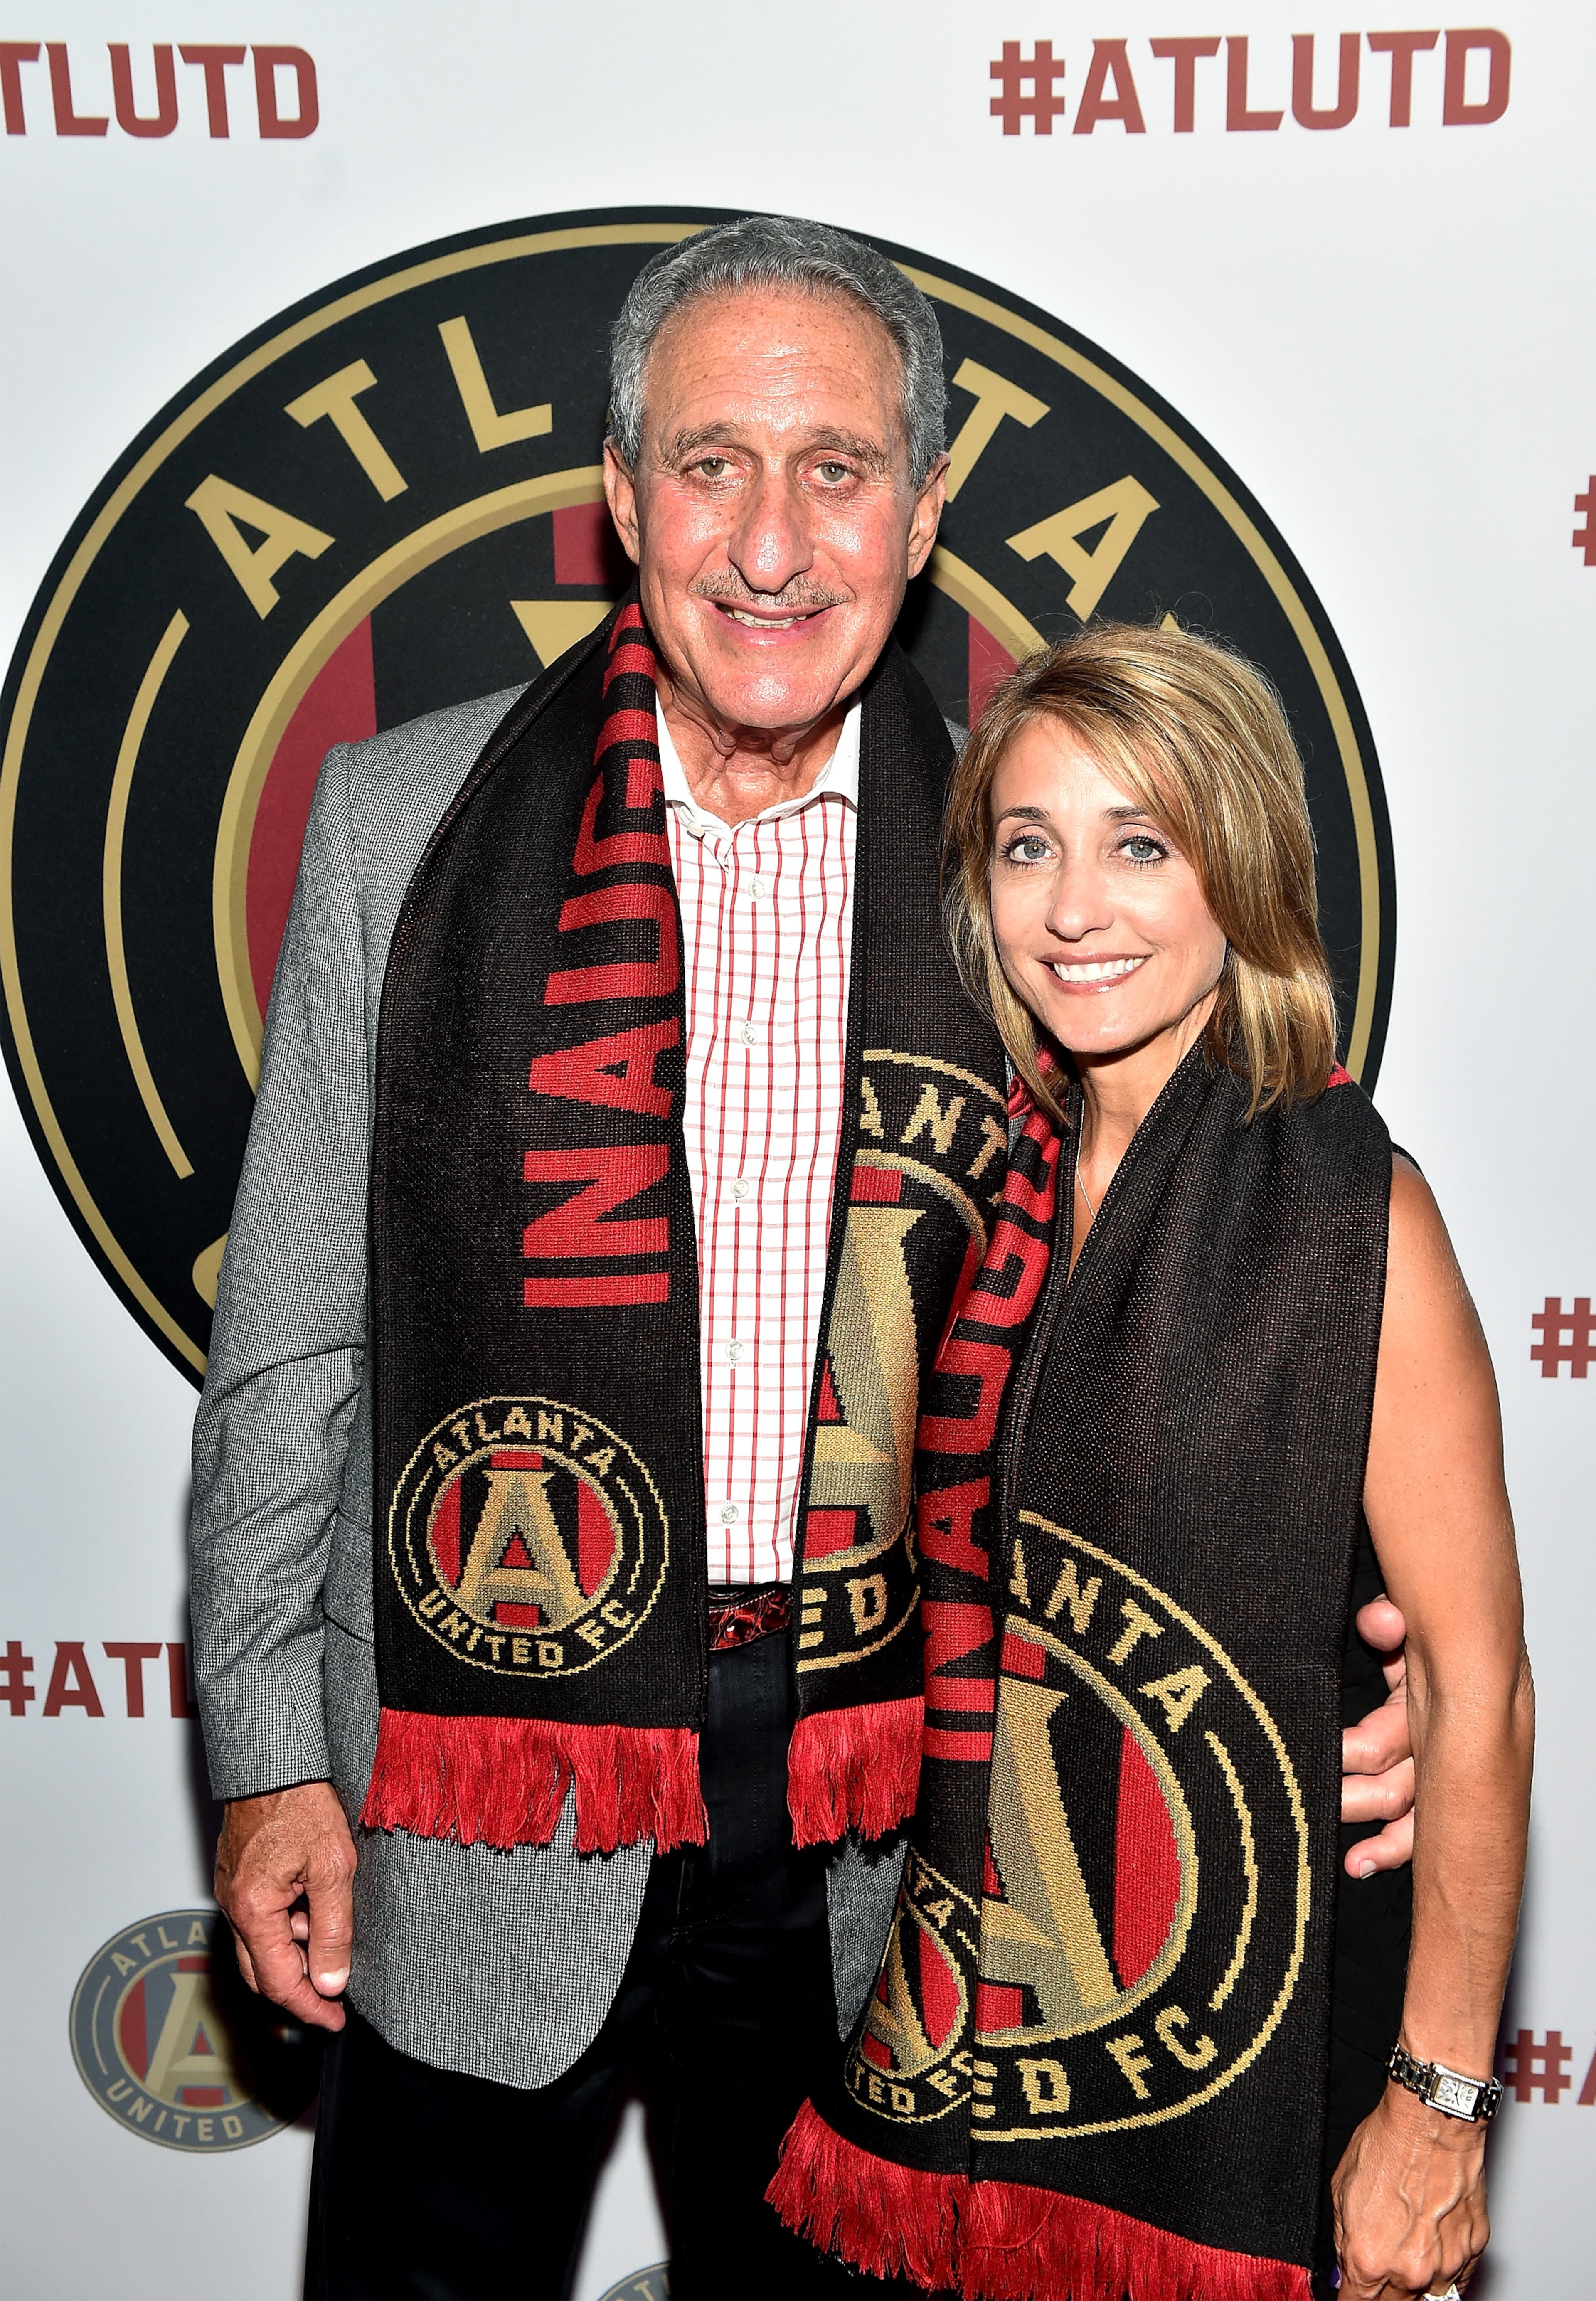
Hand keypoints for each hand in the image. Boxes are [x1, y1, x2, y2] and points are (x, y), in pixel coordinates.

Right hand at [214, 1781, 356, 2032]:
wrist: (273, 1758)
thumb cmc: (302, 1802)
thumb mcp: (332, 1868)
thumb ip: (332, 1929)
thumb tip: (331, 1982)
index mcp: (253, 1910)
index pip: (278, 1983)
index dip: (309, 2007)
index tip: (335, 2020)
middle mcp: (234, 1905)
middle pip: (262, 1972)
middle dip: (300, 1989)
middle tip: (336, 1996)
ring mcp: (233, 1890)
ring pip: (263, 1944)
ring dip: (297, 1950)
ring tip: (335, 1931)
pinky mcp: (238, 1875)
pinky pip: (261, 1917)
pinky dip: (289, 1925)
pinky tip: (316, 1906)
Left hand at [1333, 2085, 1488, 2296]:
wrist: (1431, 2123)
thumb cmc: (1387, 2146)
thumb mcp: (1341, 2190)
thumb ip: (1344, 2240)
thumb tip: (1346, 2267)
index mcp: (1370, 2259)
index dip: (1352, 2296)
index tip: (1353, 2291)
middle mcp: (1410, 2270)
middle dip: (1384, 2292)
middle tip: (1381, 2264)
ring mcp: (1446, 2264)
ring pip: (1429, 2295)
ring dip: (1417, 2280)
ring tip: (1410, 2245)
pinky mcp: (1473, 2250)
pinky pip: (1457, 2275)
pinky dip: (1445, 2266)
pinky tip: (1434, 2239)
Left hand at [1342, 1596, 1413, 1877]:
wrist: (1455, 1645)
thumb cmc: (1417, 1637)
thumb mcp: (1399, 1623)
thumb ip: (1386, 1623)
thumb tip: (1381, 1621)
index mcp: (1430, 1701)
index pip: (1383, 1742)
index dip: (1348, 1754)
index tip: (1318, 1760)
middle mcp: (1440, 1742)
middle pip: (1399, 1790)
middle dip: (1356, 1803)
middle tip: (1319, 1808)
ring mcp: (1437, 1768)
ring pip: (1414, 1817)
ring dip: (1384, 1842)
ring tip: (1351, 1860)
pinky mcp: (1430, 1788)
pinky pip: (1420, 1828)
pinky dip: (1395, 1849)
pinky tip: (1362, 1866)